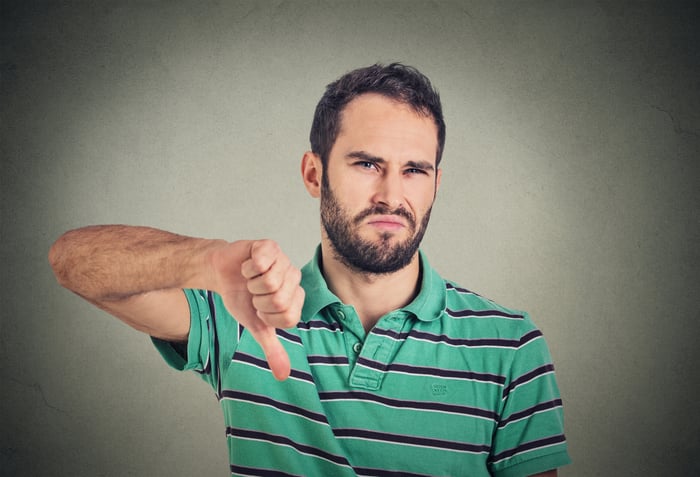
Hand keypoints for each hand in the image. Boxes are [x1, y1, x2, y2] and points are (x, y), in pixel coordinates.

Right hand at [211, 239, 303, 379]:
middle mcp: (293, 278)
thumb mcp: (256, 326)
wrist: (221, 275)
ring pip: (270, 281)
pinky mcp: (269, 246)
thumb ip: (272, 349)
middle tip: (253, 293)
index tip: (259, 310)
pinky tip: (247, 266)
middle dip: (257, 300)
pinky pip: (261, 262)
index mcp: (295, 298)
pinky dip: (247, 268)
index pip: (289, 317)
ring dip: (251, 283)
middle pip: (279, 299)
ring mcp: (283, 260)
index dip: (267, 317)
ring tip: (250, 280)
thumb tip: (283, 375)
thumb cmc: (241, 298)